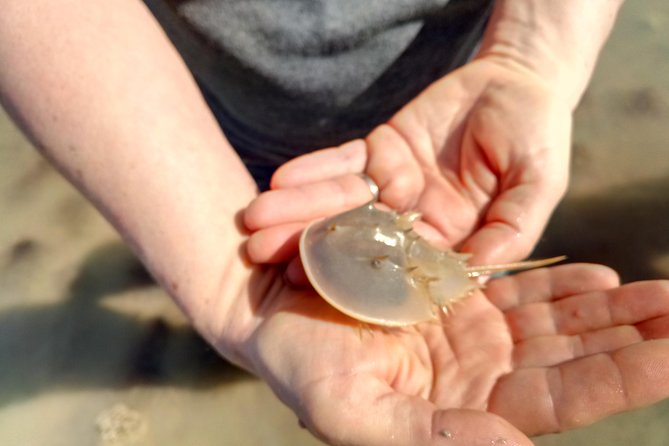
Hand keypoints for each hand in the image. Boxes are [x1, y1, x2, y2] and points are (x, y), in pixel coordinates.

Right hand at [231, 263, 668, 444]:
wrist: (274, 313)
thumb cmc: (304, 367)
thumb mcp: (356, 412)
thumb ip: (430, 438)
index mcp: (468, 406)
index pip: (565, 395)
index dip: (625, 376)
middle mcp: (480, 370)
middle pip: (576, 355)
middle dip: (637, 338)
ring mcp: (472, 328)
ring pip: (557, 318)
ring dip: (612, 307)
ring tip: (667, 293)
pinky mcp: (455, 292)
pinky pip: (520, 286)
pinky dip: (561, 281)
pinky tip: (601, 274)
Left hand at [244, 58, 570, 270]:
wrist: (517, 80)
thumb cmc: (537, 135)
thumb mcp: (538, 182)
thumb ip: (513, 227)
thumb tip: (479, 274)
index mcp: (452, 241)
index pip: (399, 264)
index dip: (356, 275)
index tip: (312, 283)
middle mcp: (417, 220)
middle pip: (356, 237)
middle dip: (307, 243)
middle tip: (257, 252)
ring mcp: (395, 184)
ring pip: (340, 201)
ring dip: (296, 207)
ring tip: (251, 218)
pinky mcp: (381, 151)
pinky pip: (343, 161)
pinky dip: (313, 168)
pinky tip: (279, 179)